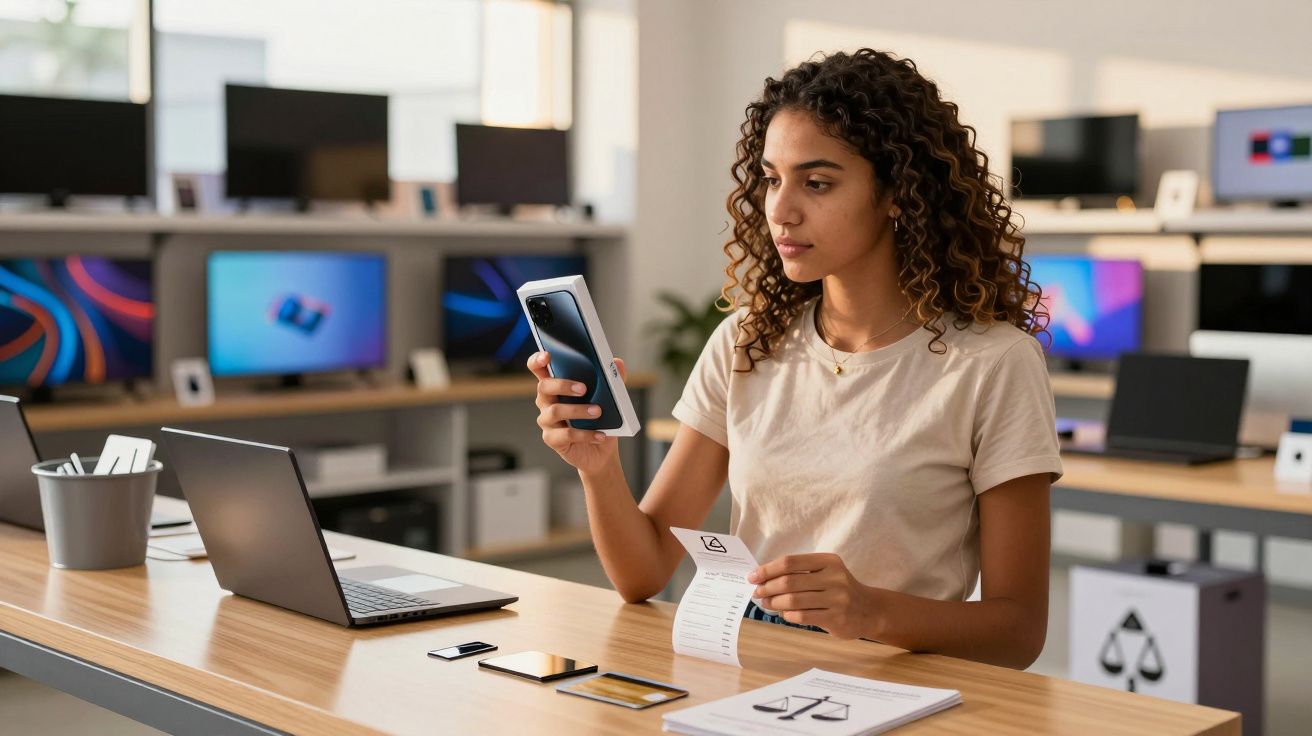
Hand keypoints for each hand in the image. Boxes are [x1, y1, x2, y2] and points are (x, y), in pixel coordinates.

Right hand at [528, 351, 627, 476]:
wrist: (601, 450)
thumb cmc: (600, 420)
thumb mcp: (610, 398)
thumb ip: (612, 379)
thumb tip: (617, 363)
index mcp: (556, 386)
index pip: (538, 369)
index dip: (537, 360)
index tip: (547, 355)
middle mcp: (546, 402)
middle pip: (544, 387)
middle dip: (563, 385)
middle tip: (583, 388)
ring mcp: (547, 421)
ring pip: (555, 411)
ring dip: (578, 410)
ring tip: (597, 412)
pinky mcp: (553, 440)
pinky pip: (566, 435)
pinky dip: (585, 434)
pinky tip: (600, 435)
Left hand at [748, 553, 875, 639]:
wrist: (870, 610)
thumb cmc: (839, 590)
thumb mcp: (825, 573)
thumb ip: (800, 573)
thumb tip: (763, 578)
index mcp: (828, 561)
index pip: (790, 562)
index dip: (768, 569)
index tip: (753, 576)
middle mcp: (834, 577)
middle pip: (790, 581)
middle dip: (768, 587)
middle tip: (757, 593)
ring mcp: (837, 598)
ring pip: (794, 600)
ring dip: (775, 603)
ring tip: (766, 604)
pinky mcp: (836, 618)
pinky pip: (803, 616)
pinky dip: (788, 615)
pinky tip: (784, 614)